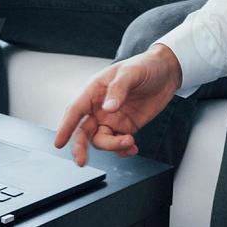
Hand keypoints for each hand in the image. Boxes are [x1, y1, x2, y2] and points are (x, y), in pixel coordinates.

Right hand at [55, 45, 183, 165]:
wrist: (168, 72)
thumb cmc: (145, 65)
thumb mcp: (131, 72)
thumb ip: (118, 89)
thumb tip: (108, 108)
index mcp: (94, 91)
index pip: (75, 110)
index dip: (65, 127)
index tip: (59, 142)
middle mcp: (99, 107)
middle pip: (83, 131)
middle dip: (80, 147)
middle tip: (82, 161)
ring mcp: (112, 119)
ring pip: (102, 140)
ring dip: (113, 146)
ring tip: (129, 141)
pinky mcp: (126, 127)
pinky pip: (118, 144)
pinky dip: (123, 151)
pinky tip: (133, 149)